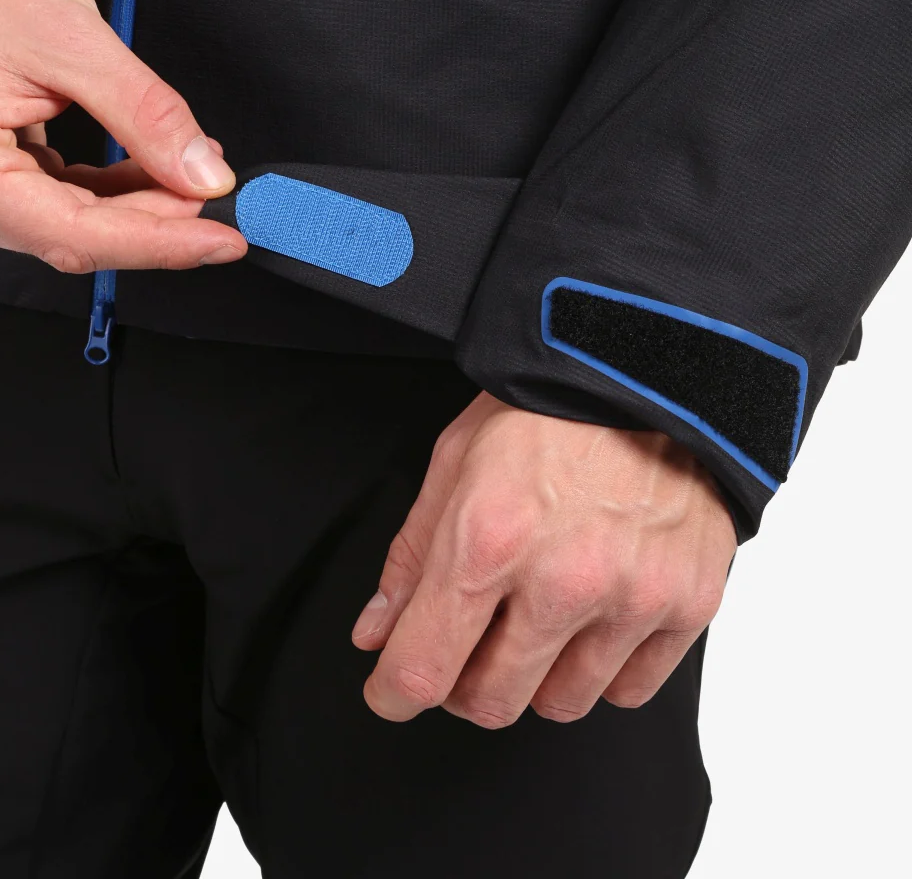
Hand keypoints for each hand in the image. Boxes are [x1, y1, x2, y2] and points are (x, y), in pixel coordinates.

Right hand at [0, 0, 246, 270]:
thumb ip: (143, 112)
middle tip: (220, 195)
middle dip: (160, 219)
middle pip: (80, 236)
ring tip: (196, 171)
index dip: (161, 244)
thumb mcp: (70, 37)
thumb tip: (201, 172)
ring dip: (142, 204)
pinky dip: (113, 190)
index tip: (222, 240)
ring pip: (76, 223)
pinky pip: (60, 200)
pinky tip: (155, 169)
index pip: (77, 236)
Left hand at [353, 392, 735, 725]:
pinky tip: (593, 619)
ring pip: (561, 704)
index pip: (424, 669)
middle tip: (468, 643)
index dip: (394, 692)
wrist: (654, 365)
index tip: (393, 689)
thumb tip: (380, 632)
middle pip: (491, 702)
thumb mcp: (456, 458)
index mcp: (490, 536)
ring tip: (540, 616)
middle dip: (462, 683)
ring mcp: (633, 597)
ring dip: (536, 676)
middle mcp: (563, 578)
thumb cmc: (550, 402)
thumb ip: (413, 556)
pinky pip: (630, 690)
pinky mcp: (690, 602)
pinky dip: (603, 669)